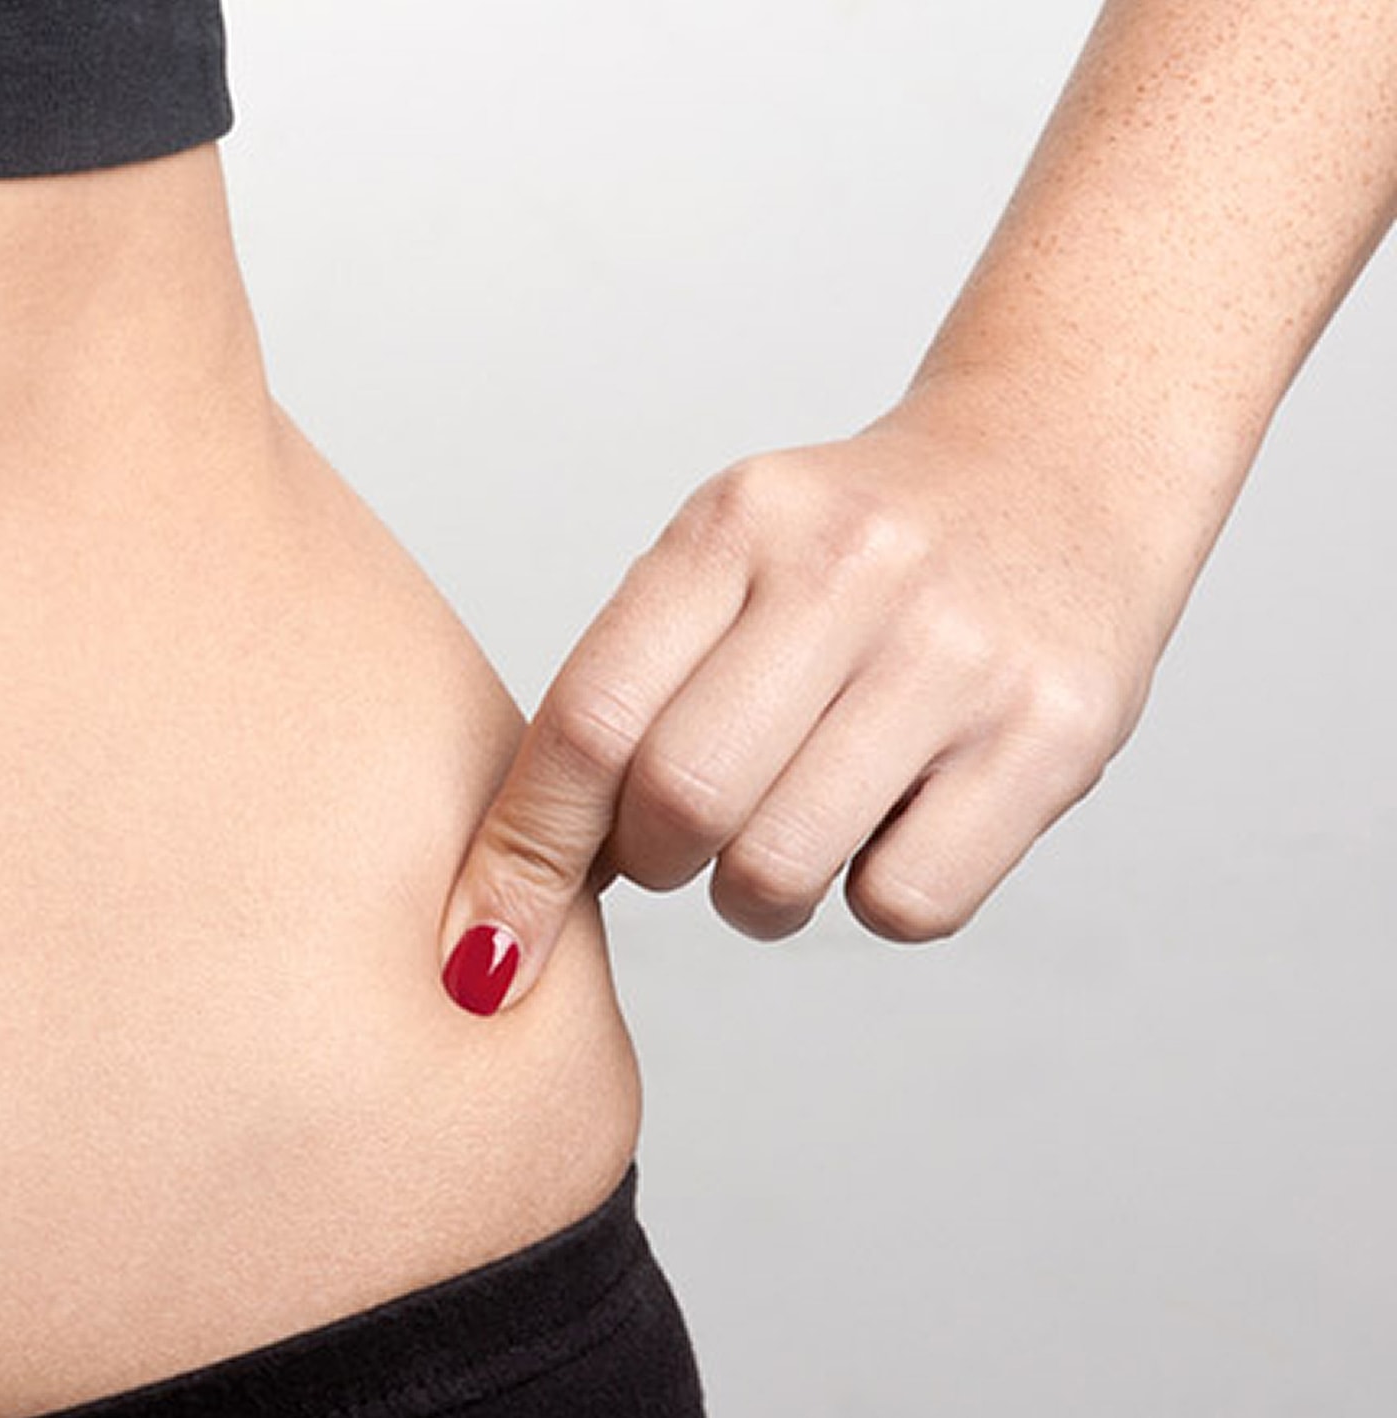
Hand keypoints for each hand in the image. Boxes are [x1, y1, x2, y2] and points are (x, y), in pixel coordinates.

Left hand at [433, 393, 1206, 1014]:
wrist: (1062, 462)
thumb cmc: (855, 547)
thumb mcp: (726, 557)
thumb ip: (626, 690)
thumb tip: (519, 882)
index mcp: (737, 523)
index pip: (590, 718)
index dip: (527, 850)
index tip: (485, 942)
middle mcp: (852, 573)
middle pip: (679, 802)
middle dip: (653, 861)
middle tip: (679, 840)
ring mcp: (961, 655)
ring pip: (780, 869)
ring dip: (752, 894)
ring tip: (786, 829)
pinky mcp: (1057, 736)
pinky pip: (905, 904)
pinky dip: (871, 898)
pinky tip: (889, 823)